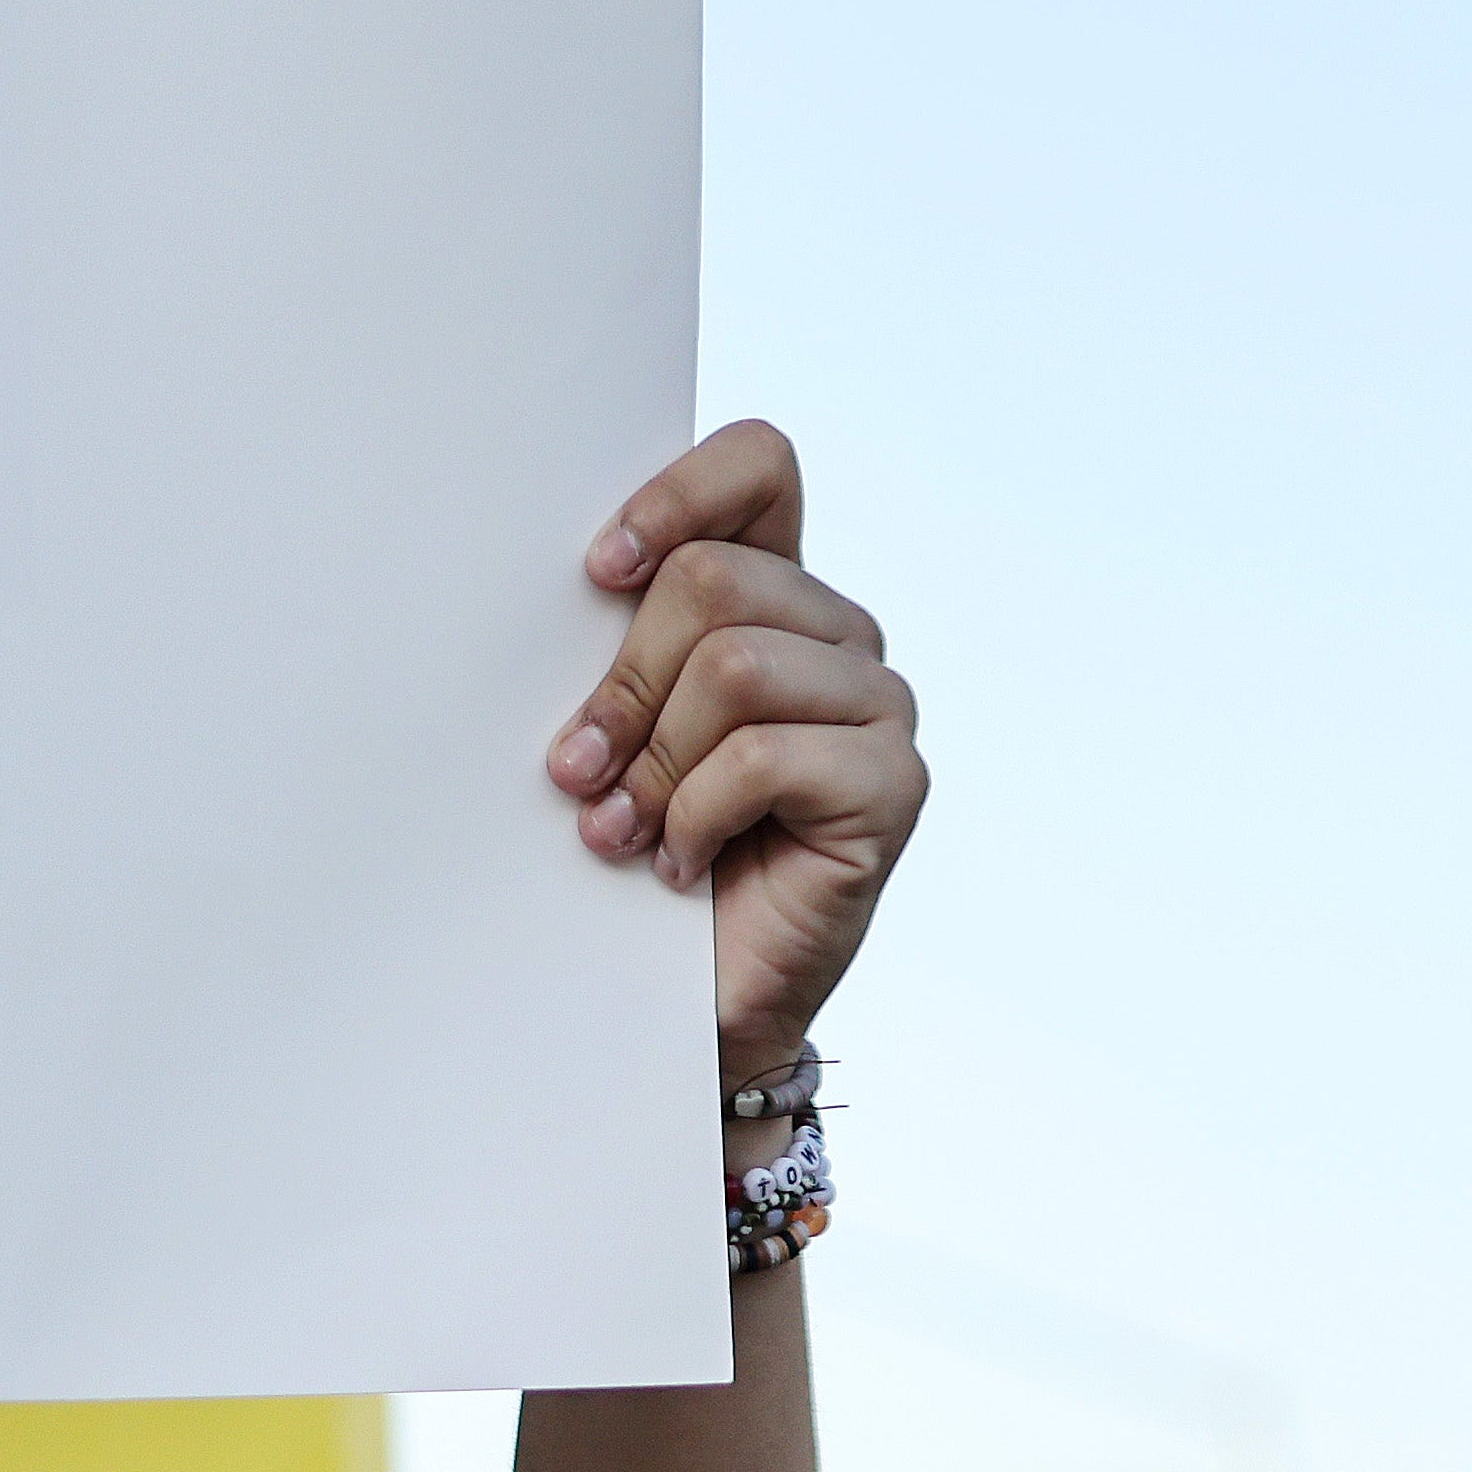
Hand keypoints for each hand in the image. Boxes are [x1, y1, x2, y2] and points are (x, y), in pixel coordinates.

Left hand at [550, 421, 923, 1081]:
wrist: (684, 1005)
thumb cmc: (638, 853)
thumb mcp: (613, 730)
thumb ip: (618, 647)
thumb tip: (578, 583)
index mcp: (773, 594)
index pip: (760, 466)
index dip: (677, 495)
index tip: (598, 572)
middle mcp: (838, 636)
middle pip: (713, 580)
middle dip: (623, 685)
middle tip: (581, 772)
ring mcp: (877, 706)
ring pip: (735, 666)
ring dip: (653, 762)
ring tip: (625, 832)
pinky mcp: (893, 784)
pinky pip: (765, 754)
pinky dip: (695, 816)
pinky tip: (682, 867)